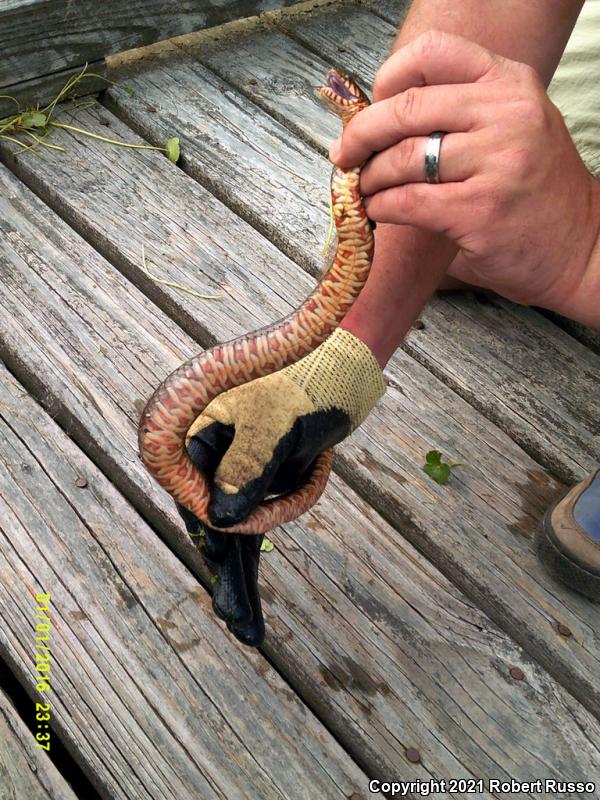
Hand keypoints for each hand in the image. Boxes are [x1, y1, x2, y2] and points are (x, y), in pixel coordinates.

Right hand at [177, 328, 384, 645]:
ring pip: (236, 531)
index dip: (213, 525)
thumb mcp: (275, 423)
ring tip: (248, 627)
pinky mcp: (259, 481)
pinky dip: (260, 557)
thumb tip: (222, 522)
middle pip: (212, 521)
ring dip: (243, 575)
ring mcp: (233, 471)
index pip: (192, 494)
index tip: (231, 548)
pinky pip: (258, 523)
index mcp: (193, 433)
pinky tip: (254, 597)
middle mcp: (207, 455)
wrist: (340, 368)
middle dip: (228, 571)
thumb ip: (247, 468)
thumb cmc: (306, 382)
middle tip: (237, 620)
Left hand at [330, 31, 599, 312]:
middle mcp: (507, 114)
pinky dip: (381, 206)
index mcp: (510, 83)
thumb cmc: (534, 191)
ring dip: (370, 178)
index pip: (434, 53)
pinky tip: (378, 211)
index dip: (390, 77)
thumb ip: (460, 114)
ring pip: (402, 159)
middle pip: (407, 107)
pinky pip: (407, 201)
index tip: (372, 105)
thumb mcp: (513, 129)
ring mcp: (497, 162)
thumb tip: (379, 118)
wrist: (578, 247)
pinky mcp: (480, 211)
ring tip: (363, 190)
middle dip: (361, 134)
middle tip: (344, 155)